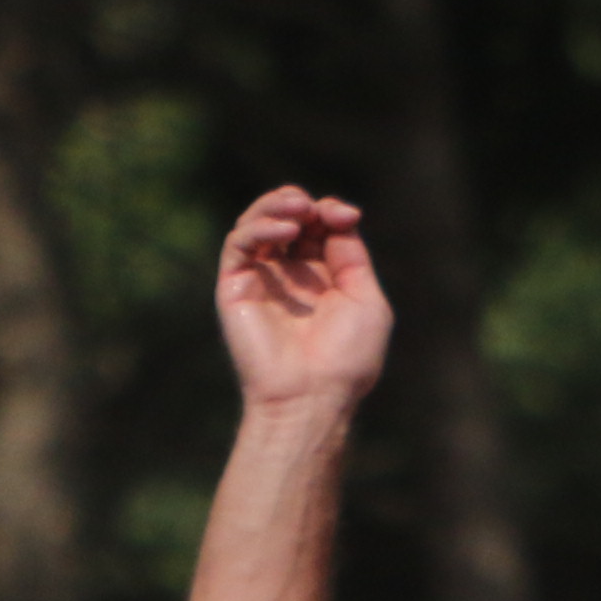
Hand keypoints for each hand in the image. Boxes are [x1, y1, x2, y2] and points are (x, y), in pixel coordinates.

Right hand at [214, 186, 389, 407]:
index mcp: (323, 278)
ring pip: (257, 223)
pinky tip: (284, 230)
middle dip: (303, 204)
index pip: (319, 227)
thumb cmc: (346, 358)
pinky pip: (239, 244)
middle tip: (314, 209)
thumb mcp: (365, 298)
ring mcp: (261, 279)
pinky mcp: (235, 287)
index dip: (330, 212)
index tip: (347, 215)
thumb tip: (335, 216)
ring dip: (276, 206)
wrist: (312, 395)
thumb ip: (351, 254)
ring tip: (298, 208)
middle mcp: (290, 275)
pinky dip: (259, 227)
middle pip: (288, 218)